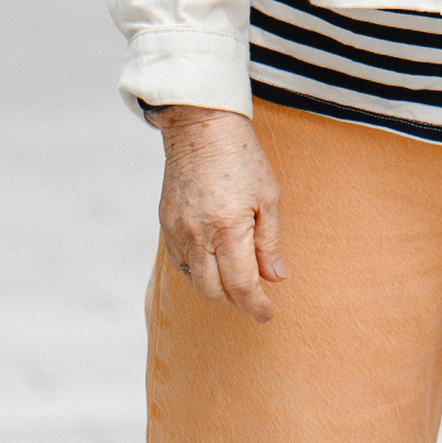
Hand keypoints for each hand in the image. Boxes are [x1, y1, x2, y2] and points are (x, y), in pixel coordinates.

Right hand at [157, 108, 285, 320]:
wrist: (200, 128)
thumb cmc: (242, 159)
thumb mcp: (268, 198)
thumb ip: (270, 242)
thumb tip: (275, 277)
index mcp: (228, 228)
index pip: (241, 285)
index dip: (256, 305)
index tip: (267, 313)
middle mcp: (198, 235)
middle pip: (213, 291)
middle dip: (236, 302)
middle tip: (255, 300)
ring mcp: (177, 231)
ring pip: (194, 280)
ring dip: (216, 289)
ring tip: (237, 282)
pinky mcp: (165, 223)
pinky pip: (180, 262)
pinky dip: (199, 271)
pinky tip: (215, 262)